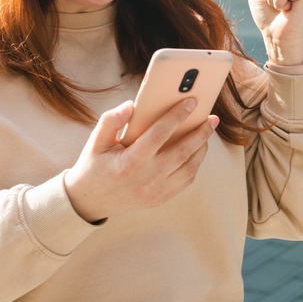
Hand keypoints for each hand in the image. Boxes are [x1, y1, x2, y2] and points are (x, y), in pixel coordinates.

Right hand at [63, 98, 218, 222]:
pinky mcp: (160, 199)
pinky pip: (185, 181)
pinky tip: (197, 150)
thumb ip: (111, 121)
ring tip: (207, 132)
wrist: (90, 200)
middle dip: (200, 132)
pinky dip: (195, 164)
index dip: (177, 115)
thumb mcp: (96, 141)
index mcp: (130, 162)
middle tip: (212, 118)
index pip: (160, 134)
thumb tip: (131, 106)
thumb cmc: (95, 165)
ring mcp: (155, 192)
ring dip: (201, 148)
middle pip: (182, 151)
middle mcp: (146, 178)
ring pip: (189, 168)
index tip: (191, 101)